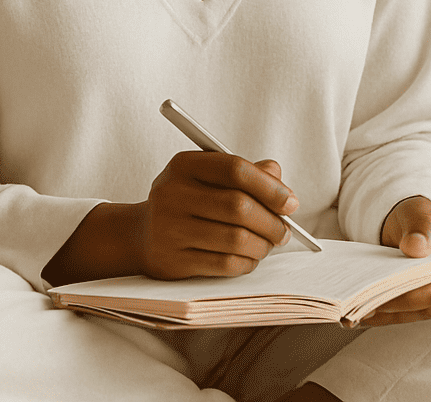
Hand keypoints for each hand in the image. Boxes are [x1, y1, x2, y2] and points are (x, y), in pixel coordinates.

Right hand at [136, 152, 299, 279]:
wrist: (140, 235)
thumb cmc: (187, 201)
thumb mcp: (208, 177)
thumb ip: (245, 171)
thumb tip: (278, 175)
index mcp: (183, 165)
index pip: (235, 168)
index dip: (269, 186)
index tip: (290, 202)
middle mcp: (172, 193)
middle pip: (238, 206)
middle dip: (271, 221)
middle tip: (284, 230)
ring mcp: (170, 229)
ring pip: (235, 238)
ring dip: (262, 244)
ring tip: (268, 244)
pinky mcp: (173, 261)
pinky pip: (225, 264)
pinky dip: (247, 262)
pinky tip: (250, 257)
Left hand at [361, 195, 430, 326]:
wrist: (414, 228)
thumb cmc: (419, 218)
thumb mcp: (418, 212)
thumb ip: (419, 227)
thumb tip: (415, 248)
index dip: (418, 288)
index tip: (388, 288)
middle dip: (402, 304)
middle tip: (370, 304)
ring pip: (424, 311)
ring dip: (394, 314)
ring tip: (364, 310)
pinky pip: (415, 313)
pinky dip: (392, 315)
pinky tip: (370, 314)